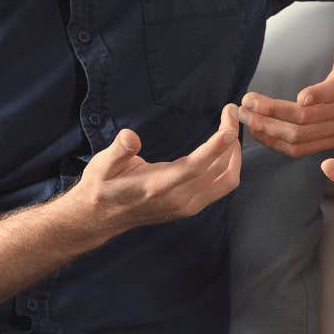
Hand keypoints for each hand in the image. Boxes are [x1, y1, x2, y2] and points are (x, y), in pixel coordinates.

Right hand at [70, 106, 242, 231]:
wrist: (99, 217)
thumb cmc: (102, 186)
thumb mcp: (102, 165)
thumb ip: (118, 151)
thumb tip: (130, 137)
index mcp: (158, 186)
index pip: (196, 166)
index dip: (216, 146)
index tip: (230, 124)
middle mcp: (178, 199)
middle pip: (220, 172)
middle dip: (232, 142)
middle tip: (232, 115)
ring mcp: (187, 206)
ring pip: (226, 181)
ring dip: (234, 155)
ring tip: (230, 130)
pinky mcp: (191, 207)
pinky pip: (221, 187)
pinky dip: (229, 167)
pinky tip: (223, 150)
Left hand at [240, 0, 333, 156]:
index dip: (320, 95)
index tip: (300, 96)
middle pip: (308, 119)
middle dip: (274, 113)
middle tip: (247, 103)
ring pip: (300, 138)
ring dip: (270, 130)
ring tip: (245, 117)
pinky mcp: (331, 138)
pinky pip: (301, 149)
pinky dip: (277, 143)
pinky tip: (258, 131)